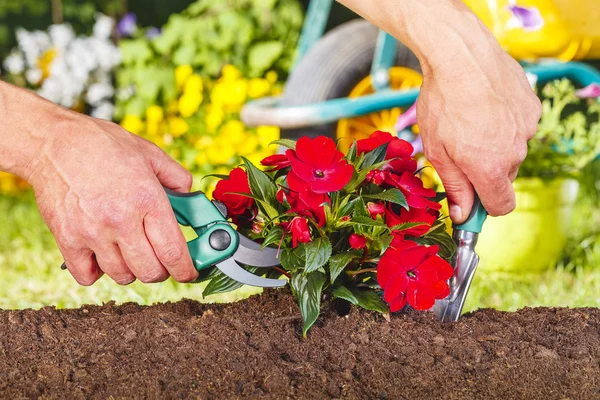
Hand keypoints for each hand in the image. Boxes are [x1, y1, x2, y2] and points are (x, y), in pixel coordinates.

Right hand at [26, 108, 197, 285]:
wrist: (54, 141)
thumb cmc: (102, 145)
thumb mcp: (150, 153)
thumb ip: (177, 177)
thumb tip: (190, 197)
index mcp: (147, 199)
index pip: (173, 251)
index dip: (185, 270)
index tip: (188, 273)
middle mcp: (121, 220)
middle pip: (150, 271)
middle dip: (161, 271)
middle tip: (159, 260)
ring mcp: (92, 232)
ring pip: (122, 276)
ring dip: (131, 270)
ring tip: (129, 251)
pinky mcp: (67, 239)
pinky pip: (87, 276)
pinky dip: (97, 272)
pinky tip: (102, 254)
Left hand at [336, 0, 541, 222]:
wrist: (461, 55)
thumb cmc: (442, 102)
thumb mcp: (437, 150)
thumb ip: (454, 186)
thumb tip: (462, 215)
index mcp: (490, 168)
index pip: (502, 206)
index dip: (485, 207)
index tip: (471, 201)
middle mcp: (515, 152)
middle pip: (503, 178)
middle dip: (483, 172)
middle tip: (460, 149)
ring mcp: (526, 129)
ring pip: (511, 151)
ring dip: (494, 146)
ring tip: (470, 122)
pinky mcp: (531, 108)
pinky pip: (518, 128)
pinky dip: (503, 124)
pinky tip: (485, 107)